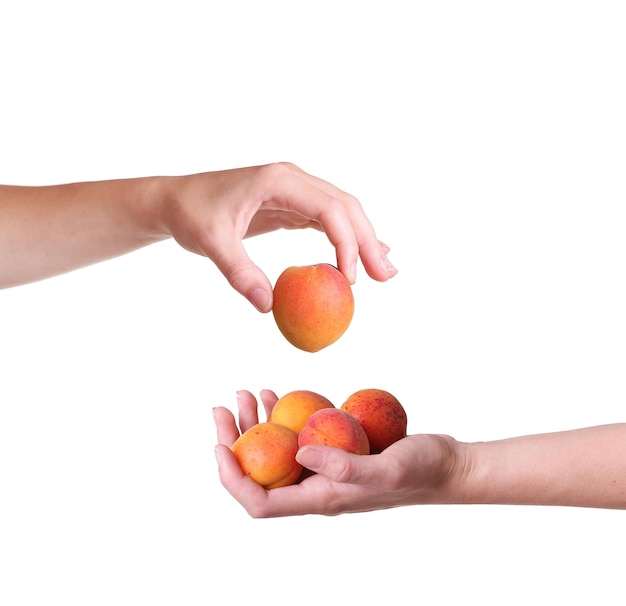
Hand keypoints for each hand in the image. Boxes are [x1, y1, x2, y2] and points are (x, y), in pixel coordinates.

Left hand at [158, 162, 396, 311]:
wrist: (176, 200)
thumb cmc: (191, 214)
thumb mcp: (210, 242)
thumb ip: (239, 272)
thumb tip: (269, 307)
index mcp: (277, 180)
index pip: (328, 208)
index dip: (346, 242)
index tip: (348, 279)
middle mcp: (292, 179)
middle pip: (345, 206)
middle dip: (368, 241)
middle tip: (385, 276)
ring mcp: (294, 190)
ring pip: (341, 211)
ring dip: (363, 240)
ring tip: (383, 270)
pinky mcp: (290, 205)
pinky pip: (326, 220)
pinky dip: (345, 238)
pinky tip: (359, 256)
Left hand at [213, 390, 460, 516]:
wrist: (444, 465)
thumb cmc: (420, 470)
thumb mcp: (386, 469)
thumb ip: (344, 466)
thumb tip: (298, 454)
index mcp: (320, 499)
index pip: (260, 502)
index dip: (231, 477)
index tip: (218, 444)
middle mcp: (315, 488)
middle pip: (259, 473)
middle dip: (234, 442)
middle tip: (223, 407)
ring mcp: (324, 468)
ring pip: (274, 452)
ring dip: (254, 425)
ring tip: (246, 393)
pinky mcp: (335, 450)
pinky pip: (297, 435)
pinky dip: (282, 415)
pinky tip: (275, 395)